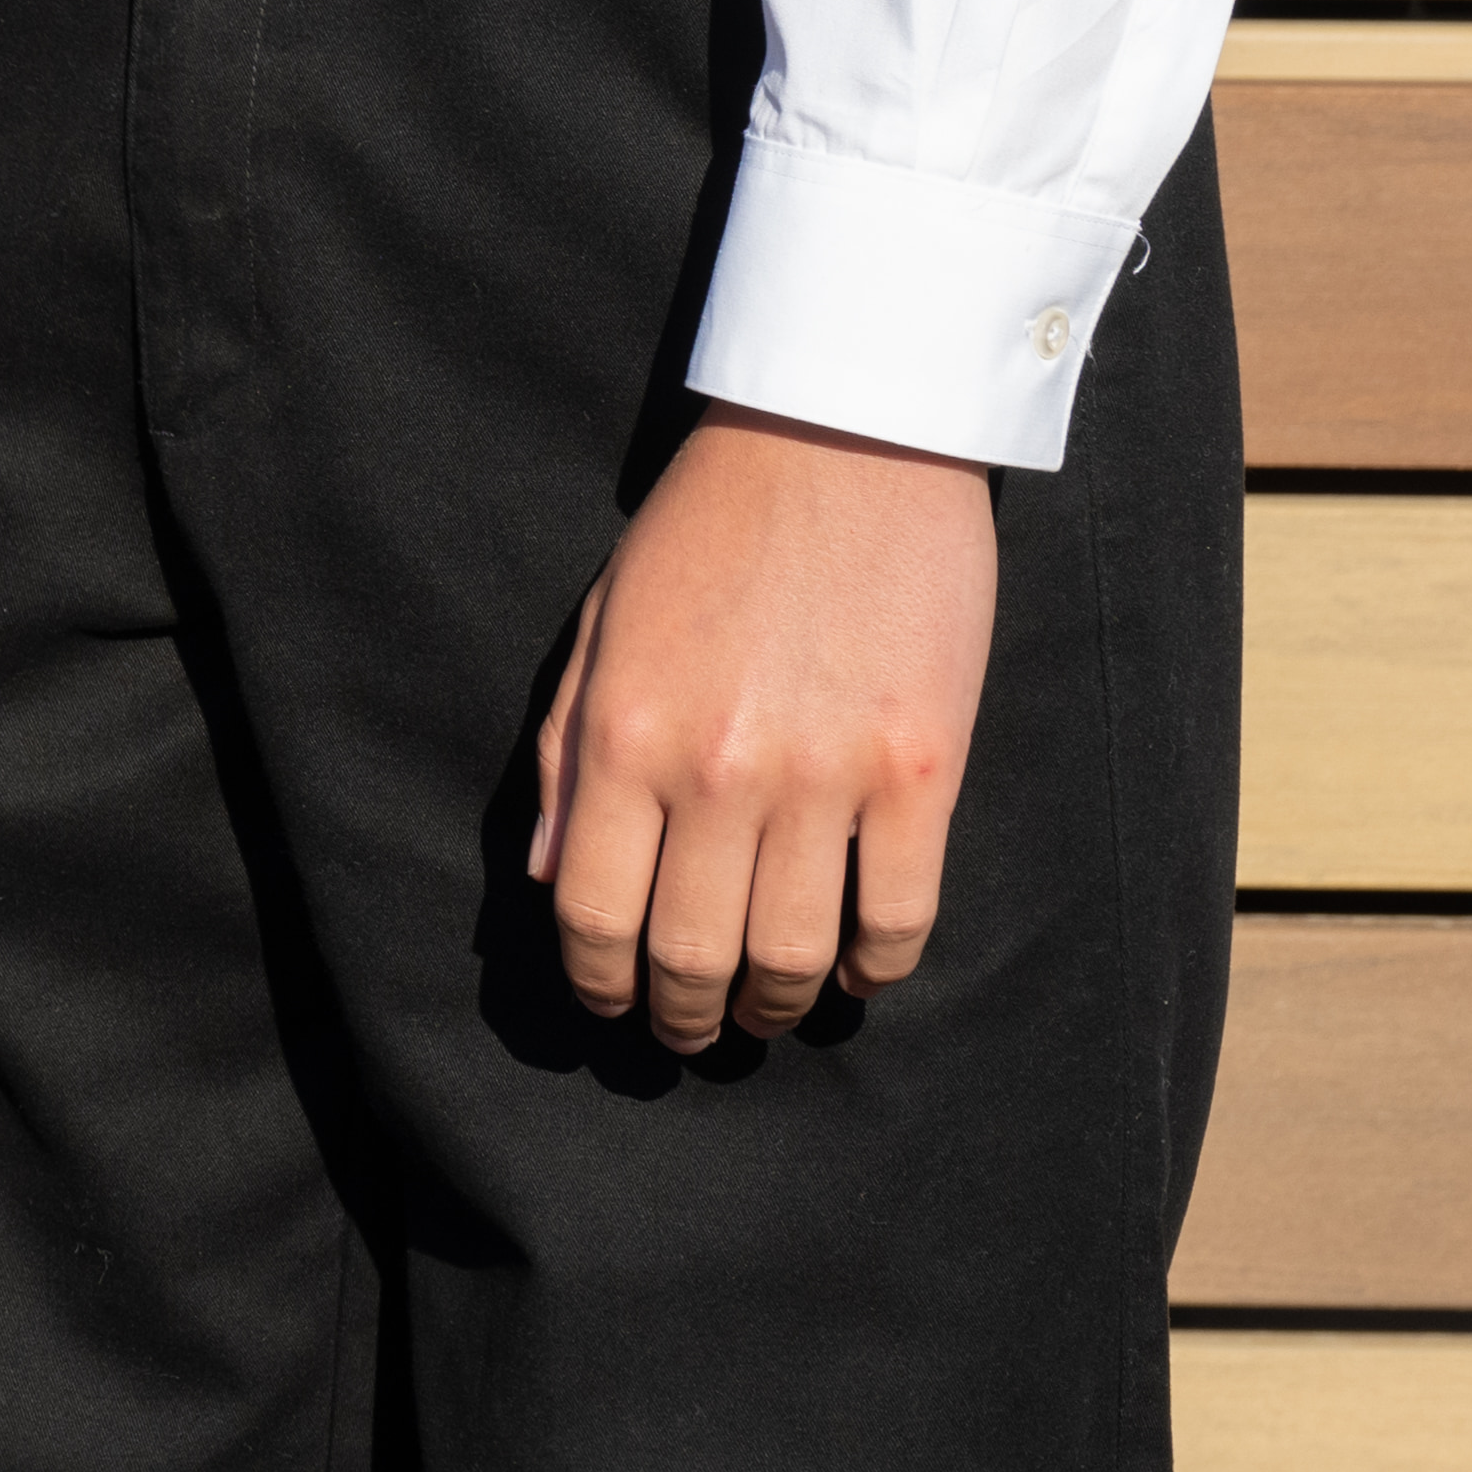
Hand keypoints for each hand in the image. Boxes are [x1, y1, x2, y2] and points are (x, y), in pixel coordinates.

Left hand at [523, 402, 992, 1046]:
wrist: (843, 440)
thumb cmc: (708, 530)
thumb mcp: (602, 629)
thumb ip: (566, 757)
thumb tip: (549, 877)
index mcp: (624, 733)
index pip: (593, 912)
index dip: (599, 982)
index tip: (612, 1005)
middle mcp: (718, 770)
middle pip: (693, 955)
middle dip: (685, 1017)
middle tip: (692, 1032)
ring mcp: (828, 777)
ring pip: (795, 955)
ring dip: (774, 1005)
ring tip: (765, 1008)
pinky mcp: (923, 773)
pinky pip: (899, 919)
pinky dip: (874, 969)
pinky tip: (854, 972)